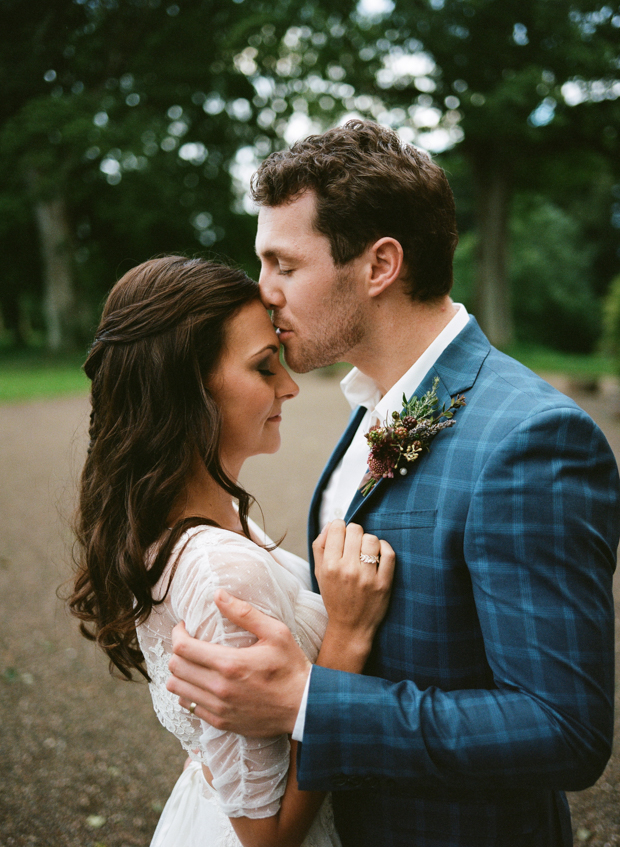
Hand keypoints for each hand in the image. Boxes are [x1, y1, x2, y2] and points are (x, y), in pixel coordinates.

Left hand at [167, 589, 310, 736]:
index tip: (184, 627)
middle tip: (188, 643)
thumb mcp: (275, 633)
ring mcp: (218, 708)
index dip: (177, 634)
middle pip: (176, 668)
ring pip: (177, 689)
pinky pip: (189, 707)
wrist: (304, 708)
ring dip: (179, 673)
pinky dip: (188, 693)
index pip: (183, 648)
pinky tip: (200, 683)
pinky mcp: (221, 722)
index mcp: (230, 664)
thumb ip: (245, 613)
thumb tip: (218, 595)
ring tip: (191, 663)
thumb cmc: (291, 667)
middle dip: (176, 651)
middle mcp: (219, 688)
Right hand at [312, 520, 394, 642]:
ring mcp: (367, 577)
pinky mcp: (384, 583)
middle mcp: (347, 570)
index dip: (340, 528)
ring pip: (372, 539)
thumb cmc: (334, 597)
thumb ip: (320, 547)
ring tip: (366, 552)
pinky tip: (379, 555)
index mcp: (329, 566)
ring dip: (369, 542)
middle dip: (355, 534)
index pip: (337, 527)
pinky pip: (389, 553)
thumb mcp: (320, 573)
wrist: (350, 627)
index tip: (342, 536)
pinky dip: (384, 549)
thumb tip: (330, 524)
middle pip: (355, 529)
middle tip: (354, 545)